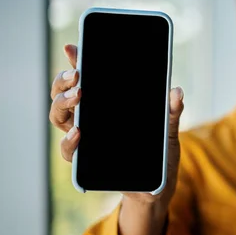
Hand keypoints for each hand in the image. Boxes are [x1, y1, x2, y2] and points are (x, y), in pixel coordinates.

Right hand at [49, 44, 184, 211]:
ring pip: (59, 117)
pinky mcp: (88, 163)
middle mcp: (91, 120)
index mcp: (108, 106)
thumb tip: (176, 90)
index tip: (74, 47)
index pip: (86, 79)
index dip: (76, 62)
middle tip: (78, 75)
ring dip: (62, 103)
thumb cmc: (161, 154)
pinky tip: (78, 133)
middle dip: (64, 81)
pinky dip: (70, 142)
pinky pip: (70, 151)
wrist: (158, 187)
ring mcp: (87, 140)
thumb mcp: (169, 130)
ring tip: (78, 96)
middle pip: (64, 95)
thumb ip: (172, 111)